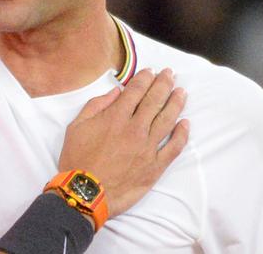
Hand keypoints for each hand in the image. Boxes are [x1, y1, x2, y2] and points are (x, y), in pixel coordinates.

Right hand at [58, 68, 188, 217]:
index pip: (136, 91)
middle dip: (163, 84)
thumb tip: (115, 92)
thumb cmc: (78, 158)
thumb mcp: (76, 126)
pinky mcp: (155, 165)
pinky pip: (173, 147)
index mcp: (116, 117)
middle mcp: (135, 128)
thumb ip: (96, 105)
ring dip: (176, 103)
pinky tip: (185, 123)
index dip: (145, 79)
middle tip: (170, 74)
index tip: (151, 71)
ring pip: (167, 119)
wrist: (86, 191)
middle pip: (155, 101)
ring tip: (182, 92)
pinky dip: (181, 134)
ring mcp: (148, 147)